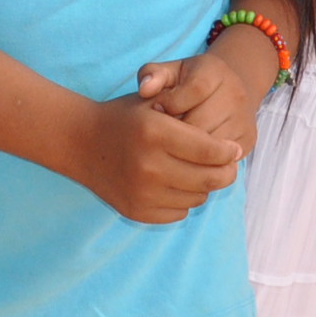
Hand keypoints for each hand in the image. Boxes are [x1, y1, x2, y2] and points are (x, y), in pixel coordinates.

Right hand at [67, 90, 240, 223]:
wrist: (81, 142)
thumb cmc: (126, 118)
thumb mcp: (156, 104)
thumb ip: (194, 118)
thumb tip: (233, 151)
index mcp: (155, 133)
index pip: (210, 151)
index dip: (228, 151)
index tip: (234, 149)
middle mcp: (149, 165)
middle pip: (209, 179)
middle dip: (225, 172)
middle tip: (227, 166)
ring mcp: (142, 193)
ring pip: (197, 198)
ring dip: (202, 186)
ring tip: (194, 170)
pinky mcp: (137, 212)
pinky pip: (179, 212)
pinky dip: (183, 200)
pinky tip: (173, 183)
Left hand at [139, 35, 274, 158]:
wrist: (226, 92)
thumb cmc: (188, 84)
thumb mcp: (170, 72)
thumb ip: (153, 74)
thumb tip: (145, 90)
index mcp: (215, 70)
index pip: (195, 89)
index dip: (171, 102)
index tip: (157, 109)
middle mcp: (235, 93)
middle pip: (202, 121)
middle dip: (176, 131)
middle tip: (162, 133)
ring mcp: (244, 118)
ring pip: (212, 145)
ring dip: (188, 150)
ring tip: (173, 144)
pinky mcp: (248, 140)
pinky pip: (222, 158)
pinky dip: (202, 161)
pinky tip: (188, 155)